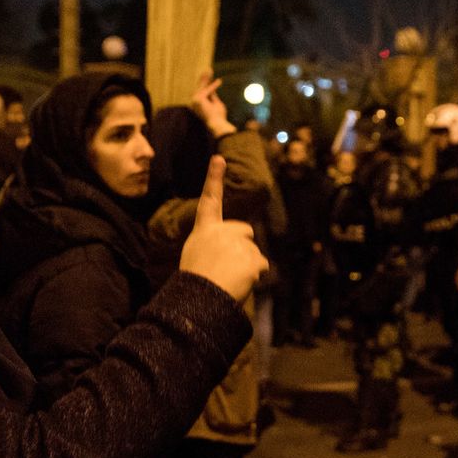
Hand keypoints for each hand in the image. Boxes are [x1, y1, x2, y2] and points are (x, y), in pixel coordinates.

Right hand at [179, 156, 268, 301]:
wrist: (200, 299)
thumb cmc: (195, 281)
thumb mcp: (196, 255)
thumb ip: (213, 244)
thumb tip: (235, 249)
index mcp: (204, 230)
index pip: (210, 200)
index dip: (214, 178)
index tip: (219, 159)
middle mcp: (221, 231)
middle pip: (244, 231)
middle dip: (242, 245)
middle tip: (226, 266)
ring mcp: (238, 243)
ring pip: (253, 251)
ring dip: (247, 264)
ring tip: (229, 277)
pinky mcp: (252, 257)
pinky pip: (261, 265)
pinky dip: (255, 275)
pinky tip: (240, 282)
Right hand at [192, 69, 235, 137]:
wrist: (217, 124)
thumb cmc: (218, 117)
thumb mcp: (216, 103)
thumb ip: (213, 95)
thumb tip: (212, 88)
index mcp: (197, 105)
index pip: (202, 92)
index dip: (206, 84)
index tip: (210, 77)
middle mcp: (194, 103)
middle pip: (200, 88)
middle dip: (204, 79)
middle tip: (208, 70)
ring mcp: (195, 101)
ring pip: (202, 87)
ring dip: (207, 78)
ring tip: (210, 70)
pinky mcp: (199, 99)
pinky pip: (208, 90)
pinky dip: (214, 86)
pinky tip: (219, 81)